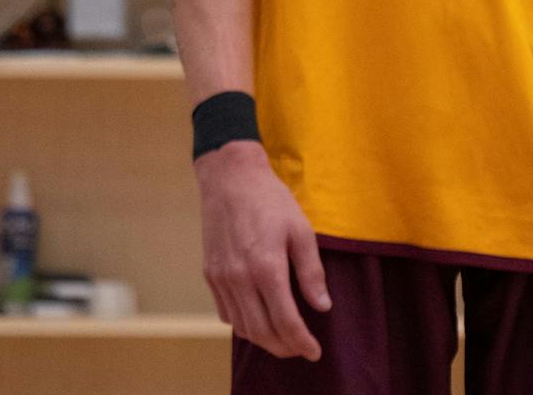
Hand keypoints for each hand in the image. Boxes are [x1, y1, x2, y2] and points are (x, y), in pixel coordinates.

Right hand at [196, 141, 330, 360]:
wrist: (231, 179)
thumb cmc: (271, 201)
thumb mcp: (301, 230)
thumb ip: (311, 272)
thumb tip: (322, 306)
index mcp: (266, 267)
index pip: (285, 320)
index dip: (302, 342)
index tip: (315, 352)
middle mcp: (239, 278)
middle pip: (261, 331)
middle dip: (284, 347)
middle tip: (301, 350)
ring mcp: (221, 279)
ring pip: (242, 327)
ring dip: (264, 340)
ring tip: (284, 340)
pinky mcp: (210, 275)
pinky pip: (226, 313)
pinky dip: (244, 325)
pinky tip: (259, 320)